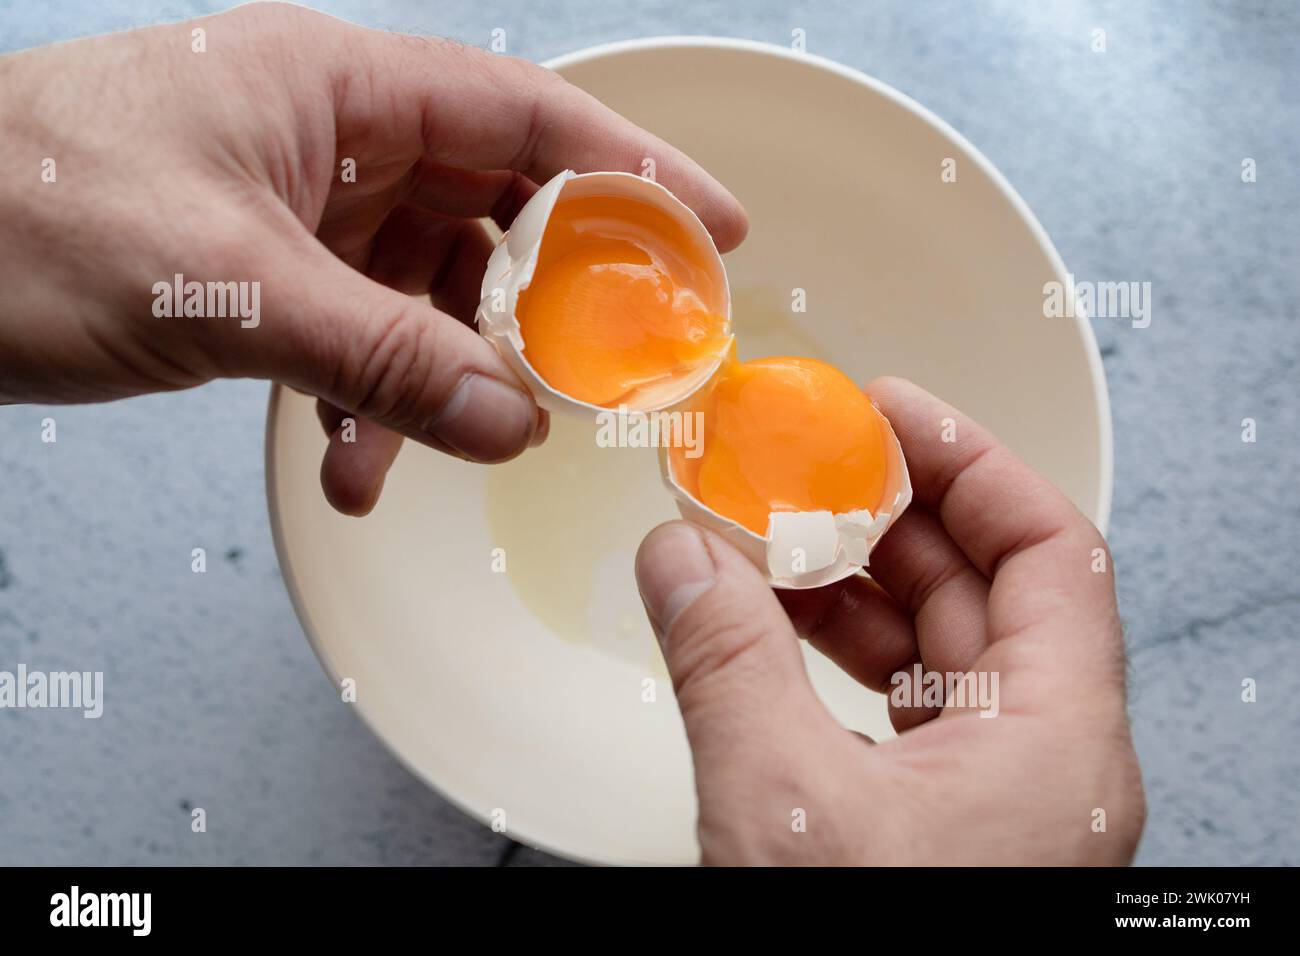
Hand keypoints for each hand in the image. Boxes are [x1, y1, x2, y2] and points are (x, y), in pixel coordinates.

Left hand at [0, 3, 745, 513]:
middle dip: (544, 302)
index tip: (711, 231)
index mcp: (335, 89)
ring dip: (436, 381)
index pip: (524, 114)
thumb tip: (513, 420)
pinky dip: (371, 403)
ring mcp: (301, 205)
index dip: (633, 168)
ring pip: (426, 292)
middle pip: (492, 208)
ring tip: (421, 452)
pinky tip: (353, 465)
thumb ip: (381, 358)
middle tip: (601, 374)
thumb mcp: (226, 292)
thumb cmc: (20, 215)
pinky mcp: (266, 269)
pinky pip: (361, 335)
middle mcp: (332, 136)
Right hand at [635, 377, 1144, 864]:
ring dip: (851, 595)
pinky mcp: (947, 837)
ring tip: (768, 550)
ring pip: (940, 658)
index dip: (968, 461)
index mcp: (1058, 740)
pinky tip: (772, 644)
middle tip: (805, 469)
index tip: (887, 412)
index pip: (1049, 548)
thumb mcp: (785, 803)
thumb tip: (681, 557)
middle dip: (885, 520)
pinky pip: (907, 715)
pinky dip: (841, 666)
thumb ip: (728, 665)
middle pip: (985, 592)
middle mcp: (1047, 764)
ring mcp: (1000, 804)